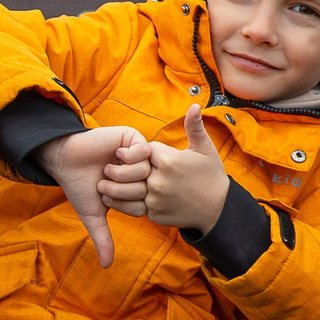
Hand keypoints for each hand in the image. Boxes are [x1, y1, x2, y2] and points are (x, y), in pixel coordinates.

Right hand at [37, 124, 146, 265]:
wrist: (66, 159)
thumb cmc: (79, 186)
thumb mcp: (93, 215)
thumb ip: (103, 238)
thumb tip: (106, 266)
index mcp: (135, 191)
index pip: (145, 204)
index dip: (124, 204)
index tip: (107, 198)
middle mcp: (141, 174)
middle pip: (148, 188)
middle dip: (121, 190)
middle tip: (104, 183)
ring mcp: (139, 156)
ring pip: (146, 170)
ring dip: (121, 172)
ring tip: (107, 169)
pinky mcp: (135, 139)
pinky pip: (145, 151)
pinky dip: (127, 156)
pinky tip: (115, 154)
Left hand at [102, 106, 232, 234]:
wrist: (217, 209)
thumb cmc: (211, 175)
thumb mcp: (205, 149)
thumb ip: (194, 127)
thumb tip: (195, 104)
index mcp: (169, 160)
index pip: (142, 152)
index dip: (139, 153)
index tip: (134, 155)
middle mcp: (159, 180)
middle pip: (129, 172)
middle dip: (119, 170)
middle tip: (107, 169)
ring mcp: (156, 199)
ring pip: (127, 192)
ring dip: (114, 190)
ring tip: (102, 186)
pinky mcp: (155, 214)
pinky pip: (135, 208)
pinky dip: (126, 205)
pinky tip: (116, 201)